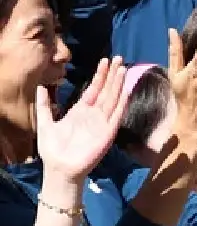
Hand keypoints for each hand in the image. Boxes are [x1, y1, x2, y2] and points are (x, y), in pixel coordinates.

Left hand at [37, 58, 128, 185]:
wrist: (60, 168)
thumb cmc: (52, 149)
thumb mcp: (45, 122)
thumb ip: (45, 105)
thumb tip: (41, 87)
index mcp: (80, 111)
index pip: (93, 89)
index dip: (100, 76)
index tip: (104, 61)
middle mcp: (94, 115)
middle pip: (106, 91)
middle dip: (112, 75)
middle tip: (118, 58)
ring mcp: (102, 123)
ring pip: (113, 99)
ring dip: (118, 85)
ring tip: (123, 69)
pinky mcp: (107, 133)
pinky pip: (116, 115)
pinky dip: (122, 103)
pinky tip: (126, 91)